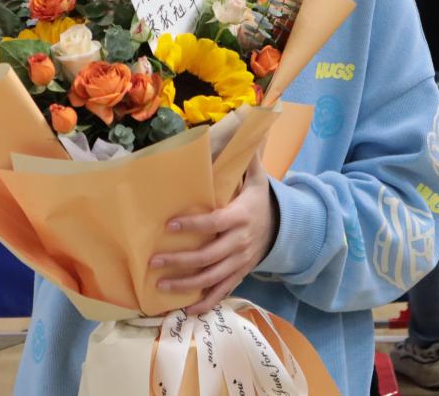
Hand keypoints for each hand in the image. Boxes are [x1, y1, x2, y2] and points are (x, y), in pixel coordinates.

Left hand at [150, 155, 277, 314]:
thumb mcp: (257, 179)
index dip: (193, 224)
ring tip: (160, 286)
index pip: (214, 222)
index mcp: (241, 217)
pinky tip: (186, 310)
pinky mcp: (240, 274)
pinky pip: (222, 291)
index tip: (169, 224)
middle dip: (180, 261)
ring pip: (212, 278)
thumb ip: (245, 159)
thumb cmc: (260, 200)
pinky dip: (206, 303)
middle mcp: (240, 242)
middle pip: (209, 256)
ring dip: (186, 285)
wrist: (284, 228)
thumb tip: (239, 127)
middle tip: (154, 262)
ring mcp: (240, 262)